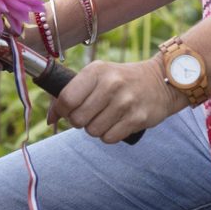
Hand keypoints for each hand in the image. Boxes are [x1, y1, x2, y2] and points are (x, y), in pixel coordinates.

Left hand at [48, 59, 184, 144]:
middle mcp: (111, 84)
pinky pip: (109, 138)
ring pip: (92, 131)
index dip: (61, 111)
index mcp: (96, 71)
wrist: (160, 81)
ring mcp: (125, 102)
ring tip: (105, 117)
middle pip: (77, 119)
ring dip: (95, 128)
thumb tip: (50, 118)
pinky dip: (109, 135)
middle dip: (79, 121)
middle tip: (89, 114)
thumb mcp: (97, 76)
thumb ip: (71, 92)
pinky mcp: (137, 118)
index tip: (67, 111)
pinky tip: (116, 123)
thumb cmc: (121, 80)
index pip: (66, 99)